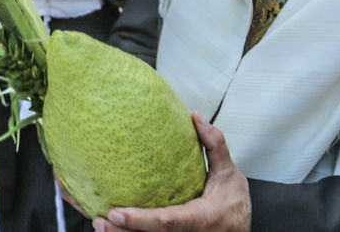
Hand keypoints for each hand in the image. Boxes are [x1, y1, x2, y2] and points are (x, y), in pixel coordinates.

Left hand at [93, 115, 250, 230]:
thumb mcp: (230, 175)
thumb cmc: (234, 206)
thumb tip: (196, 118)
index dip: (140, 220)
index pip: (166, 222)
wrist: (241, 231)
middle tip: (99, 219)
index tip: (116, 212)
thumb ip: (215, 146)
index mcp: (200, 218)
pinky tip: (111, 226)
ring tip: (98, 222)